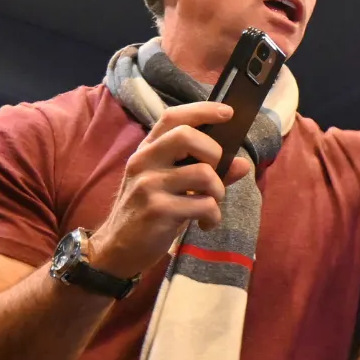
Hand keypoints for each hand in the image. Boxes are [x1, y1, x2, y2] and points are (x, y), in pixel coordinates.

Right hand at [88, 102, 253, 278]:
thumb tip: (242, 164)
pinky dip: (213, 217)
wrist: (117, 248)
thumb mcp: (173, 187)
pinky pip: (204, 205)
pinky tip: (204, 224)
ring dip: (218, 191)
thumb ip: (208, 172)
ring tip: (211, 205)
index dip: (203, 111)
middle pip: (188, 136)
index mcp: (147, 150)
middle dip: (215, 153)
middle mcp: (144, 161)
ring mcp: (149, 185)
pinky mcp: (158, 210)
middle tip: (215, 174)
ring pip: (204, 173)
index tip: (228, 112)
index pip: (172, 118)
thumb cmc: (149, 211)